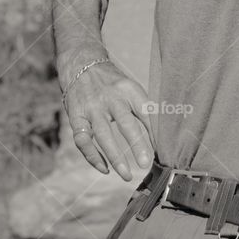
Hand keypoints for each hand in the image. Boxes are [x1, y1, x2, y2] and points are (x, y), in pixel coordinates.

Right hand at [63, 60, 153, 180]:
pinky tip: (104, 169)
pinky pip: (82, 140)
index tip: (163, 149)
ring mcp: (91, 108)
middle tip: (145, 164)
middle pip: (125, 122)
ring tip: (127, 175)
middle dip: (136, 144)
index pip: (145, 110)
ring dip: (115, 157)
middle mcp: (109, 97)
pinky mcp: (76, 117)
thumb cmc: (112, 83)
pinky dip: (92, 156)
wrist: (80, 64)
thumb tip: (163, 136)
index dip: (154, 130)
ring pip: (103, 134)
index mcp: (128, 89)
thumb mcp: (130, 87)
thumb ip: (144, 108)